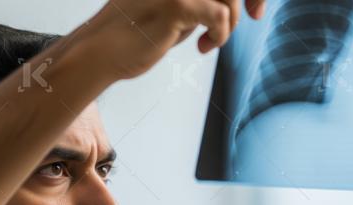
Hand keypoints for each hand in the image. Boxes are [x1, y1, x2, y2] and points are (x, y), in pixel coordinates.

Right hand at [84, 0, 265, 79]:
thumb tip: (230, 2)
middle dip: (242, 3)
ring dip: (229, 22)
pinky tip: (205, 46)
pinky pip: (220, 15)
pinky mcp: (177, 4)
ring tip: (211, 39)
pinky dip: (221, 35)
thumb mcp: (170, 7)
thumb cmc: (133, 33)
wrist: (100, 52)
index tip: (252, 10)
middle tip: (237, 25)